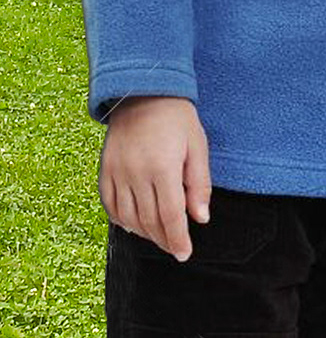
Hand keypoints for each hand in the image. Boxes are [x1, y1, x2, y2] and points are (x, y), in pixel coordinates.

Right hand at [98, 96, 211, 261]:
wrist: (143, 92)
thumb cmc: (177, 118)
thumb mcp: (197, 145)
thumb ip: (199, 184)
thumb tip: (201, 218)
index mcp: (163, 167)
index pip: (170, 216)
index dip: (177, 239)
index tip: (184, 253)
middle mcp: (136, 174)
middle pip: (149, 221)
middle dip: (164, 240)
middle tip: (175, 249)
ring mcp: (117, 173)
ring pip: (128, 218)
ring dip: (144, 234)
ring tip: (159, 238)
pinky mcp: (104, 171)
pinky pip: (110, 205)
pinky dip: (122, 220)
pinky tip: (134, 225)